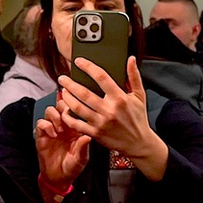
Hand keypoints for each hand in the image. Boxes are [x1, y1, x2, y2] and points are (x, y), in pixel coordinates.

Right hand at [35, 101, 90, 192]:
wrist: (58, 178)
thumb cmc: (72, 168)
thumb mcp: (81, 160)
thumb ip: (83, 148)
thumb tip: (87, 137)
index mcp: (76, 128)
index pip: (75, 110)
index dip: (76, 107)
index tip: (78, 111)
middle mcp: (64, 126)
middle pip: (61, 105)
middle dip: (64, 107)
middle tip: (67, 116)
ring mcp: (52, 129)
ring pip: (50, 110)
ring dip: (55, 116)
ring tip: (60, 129)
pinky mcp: (42, 135)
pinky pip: (41, 122)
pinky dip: (46, 125)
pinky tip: (52, 134)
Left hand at [58, 58, 168, 180]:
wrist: (139, 143)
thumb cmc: (138, 118)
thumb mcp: (140, 95)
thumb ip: (134, 76)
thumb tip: (131, 59)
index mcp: (120, 98)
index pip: (101, 77)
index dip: (88, 67)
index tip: (79, 61)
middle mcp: (109, 110)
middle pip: (84, 93)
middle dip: (70, 84)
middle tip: (62, 78)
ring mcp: (101, 122)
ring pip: (78, 107)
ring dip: (67, 98)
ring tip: (63, 91)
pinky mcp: (95, 133)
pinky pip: (77, 124)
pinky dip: (68, 117)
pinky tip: (64, 111)